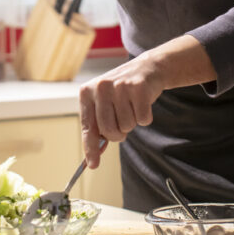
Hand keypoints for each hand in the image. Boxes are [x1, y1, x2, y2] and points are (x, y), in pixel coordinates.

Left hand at [78, 54, 163, 168]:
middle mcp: (101, 88)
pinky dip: (145, 117)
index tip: (93, 165)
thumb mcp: (104, 104)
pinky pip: (143, 119)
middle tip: (122, 123)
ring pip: (127, 126)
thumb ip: (97, 128)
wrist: (146, 69)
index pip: (88, 127)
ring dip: (132, 122)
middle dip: (118, 134)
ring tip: (131, 106)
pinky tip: (142, 103)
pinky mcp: (139, 87)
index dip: (90, 148)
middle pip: (109, 130)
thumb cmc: (122, 92)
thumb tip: (92, 159)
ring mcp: (120, 86)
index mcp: (87, 92)